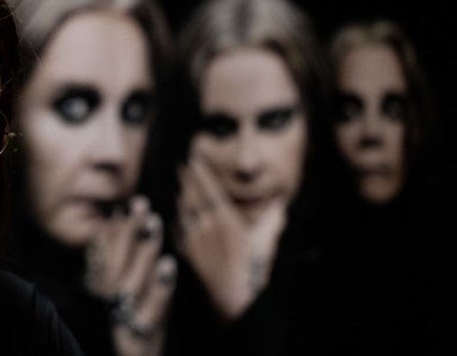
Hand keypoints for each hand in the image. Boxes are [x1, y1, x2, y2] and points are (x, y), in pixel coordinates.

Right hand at [84, 195, 176, 355]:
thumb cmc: (133, 332)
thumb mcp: (121, 302)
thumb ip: (117, 271)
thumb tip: (116, 232)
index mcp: (101, 296)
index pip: (102, 258)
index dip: (111, 231)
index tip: (121, 205)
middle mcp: (107, 307)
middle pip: (114, 264)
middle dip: (127, 232)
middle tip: (140, 204)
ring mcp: (122, 321)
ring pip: (129, 282)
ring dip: (142, 252)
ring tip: (154, 224)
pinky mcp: (138, 338)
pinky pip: (150, 310)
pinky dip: (158, 288)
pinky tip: (168, 266)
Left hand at [174, 157, 285, 320]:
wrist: (235, 297)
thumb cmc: (255, 269)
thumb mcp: (267, 241)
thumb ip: (273, 219)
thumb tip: (280, 202)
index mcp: (225, 219)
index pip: (208, 188)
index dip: (199, 172)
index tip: (192, 158)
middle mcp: (206, 225)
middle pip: (192, 195)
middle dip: (186, 179)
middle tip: (181, 166)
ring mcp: (194, 239)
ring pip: (183, 210)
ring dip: (181, 196)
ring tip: (180, 185)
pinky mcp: (188, 252)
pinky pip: (179, 229)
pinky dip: (177, 218)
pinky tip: (176, 214)